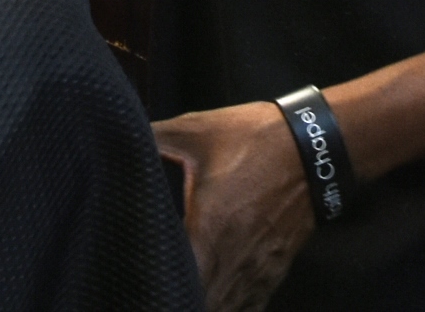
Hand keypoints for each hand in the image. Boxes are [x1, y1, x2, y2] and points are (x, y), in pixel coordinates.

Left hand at [153, 101, 315, 311]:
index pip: (175, 286)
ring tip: (174, 297)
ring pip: (224, 311)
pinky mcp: (273, 273)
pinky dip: (227, 308)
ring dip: (200, 306)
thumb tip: (107, 139)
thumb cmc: (254, 140)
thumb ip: (150, 140)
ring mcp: (257, 273)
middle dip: (172, 302)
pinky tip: (211, 299)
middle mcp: (233, 264)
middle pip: (200, 307)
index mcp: (208, 234)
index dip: (152, 291)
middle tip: (150, 292)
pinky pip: (247, 308)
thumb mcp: (195, 130)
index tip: (132, 286)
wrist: (316, 146)